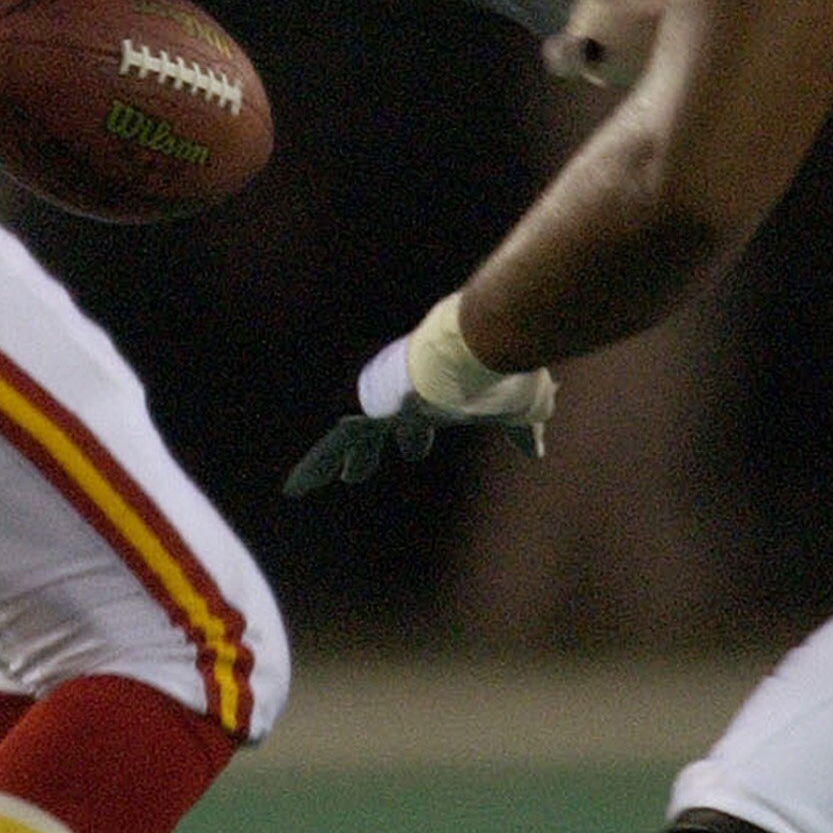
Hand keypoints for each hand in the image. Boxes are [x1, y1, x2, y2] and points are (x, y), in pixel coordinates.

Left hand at [284, 296, 554, 494]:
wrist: (480, 347)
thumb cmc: (502, 374)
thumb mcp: (517, 408)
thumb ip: (523, 430)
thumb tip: (537, 450)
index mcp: (434, 398)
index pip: (416, 421)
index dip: (412, 438)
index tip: (411, 452)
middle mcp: (405, 399)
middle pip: (375, 431)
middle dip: (364, 453)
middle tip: (352, 476)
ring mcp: (386, 405)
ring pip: (347, 440)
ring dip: (327, 463)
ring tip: (300, 486)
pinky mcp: (375, 414)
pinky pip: (338, 443)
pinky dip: (316, 465)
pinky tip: (295, 484)